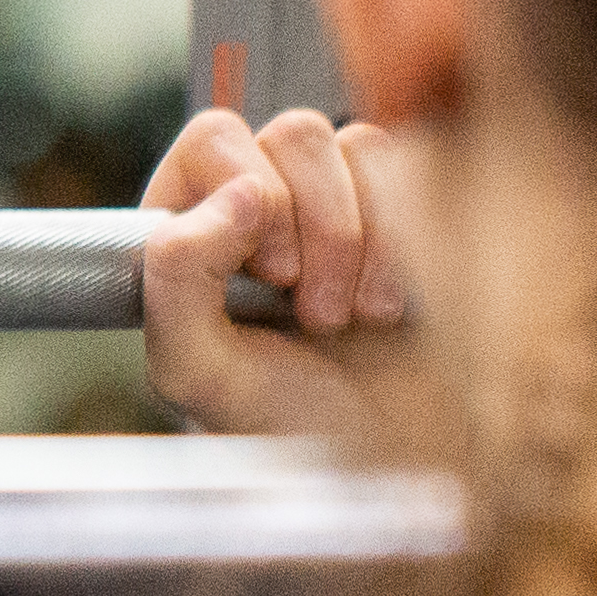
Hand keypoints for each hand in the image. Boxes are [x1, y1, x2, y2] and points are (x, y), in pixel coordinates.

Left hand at [137, 107, 417, 437]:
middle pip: (293, 134)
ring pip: (358, 145)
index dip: (246, 191)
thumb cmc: (286, 423)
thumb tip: (243, 189)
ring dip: (365, 241)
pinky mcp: (411, 207)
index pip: (213, 140)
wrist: (391, 461)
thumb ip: (177, 277)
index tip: (271, 273)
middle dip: (318, 229)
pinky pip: (419, 167)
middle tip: (318, 315)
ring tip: (355, 318)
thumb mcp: (196, 370)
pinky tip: (394, 304)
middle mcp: (266, 198)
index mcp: (195, 224)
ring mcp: (343, 197)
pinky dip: (409, 242)